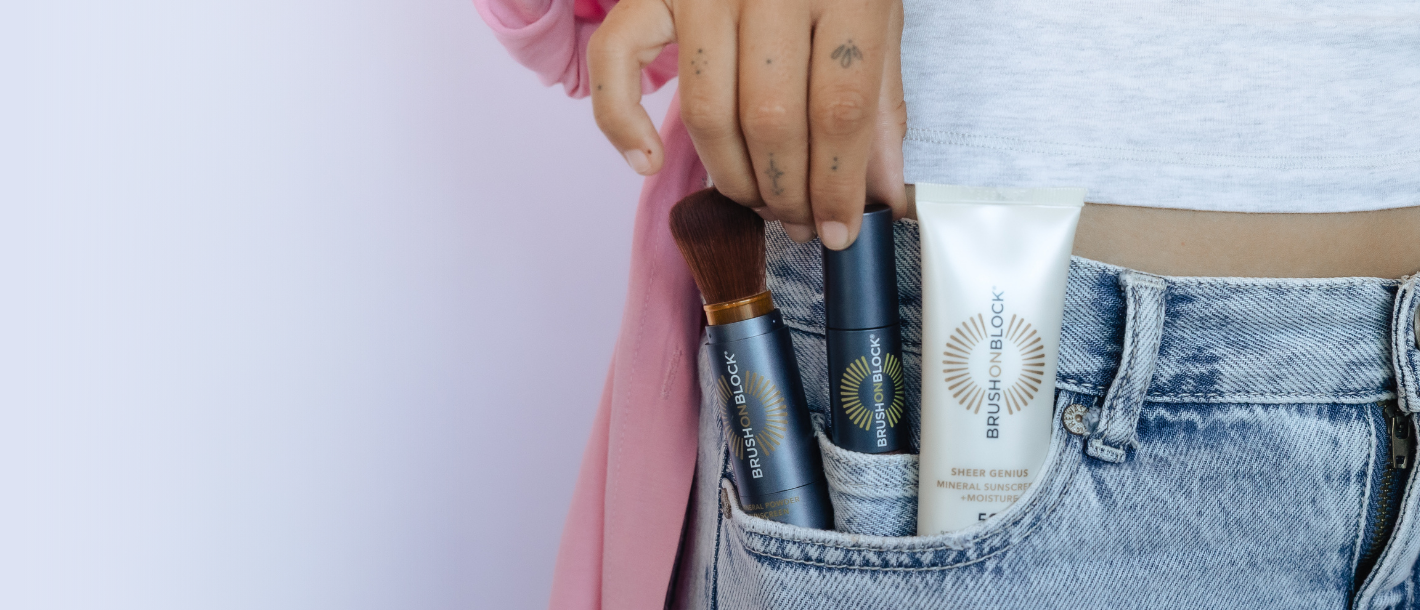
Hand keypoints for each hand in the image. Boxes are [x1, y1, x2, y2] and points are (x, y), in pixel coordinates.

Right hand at [588, 0, 906, 249]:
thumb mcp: (876, 18)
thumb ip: (879, 106)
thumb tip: (884, 199)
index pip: (840, 109)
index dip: (838, 186)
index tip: (839, 230)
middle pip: (772, 120)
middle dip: (785, 192)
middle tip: (796, 220)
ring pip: (707, 111)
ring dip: (731, 177)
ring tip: (755, 200)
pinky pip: (616, 64)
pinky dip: (622, 122)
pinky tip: (648, 162)